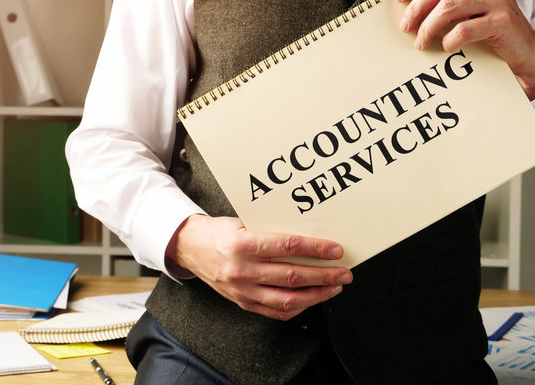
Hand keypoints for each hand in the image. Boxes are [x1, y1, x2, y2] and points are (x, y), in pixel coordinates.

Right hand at [165, 213, 352, 319]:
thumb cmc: (220, 232)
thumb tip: (309, 236)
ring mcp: (243, 290)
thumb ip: (272, 230)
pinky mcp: (244, 303)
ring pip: (288, 299)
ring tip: (334, 288)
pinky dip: (299, 307)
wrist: (191, 248)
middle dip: (325, 275)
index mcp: (243, 244)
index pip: (289, 246)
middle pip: (293, 276)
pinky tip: (312, 299)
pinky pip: (276, 312)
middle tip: (344, 273)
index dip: (316, 249)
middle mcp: (243, 270)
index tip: (335, 250)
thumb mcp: (244, 222)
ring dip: (317, 294)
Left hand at [395, 0, 534, 99]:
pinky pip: (465, 30)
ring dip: (427, 28)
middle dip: (416, 8)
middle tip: (406, 27)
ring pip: (448, 7)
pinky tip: (446, 47)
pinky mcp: (503, 21)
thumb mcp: (468, 6)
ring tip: (421, 43)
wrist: (524, 49)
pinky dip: (449, 40)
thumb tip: (405, 5)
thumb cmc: (488, 28)